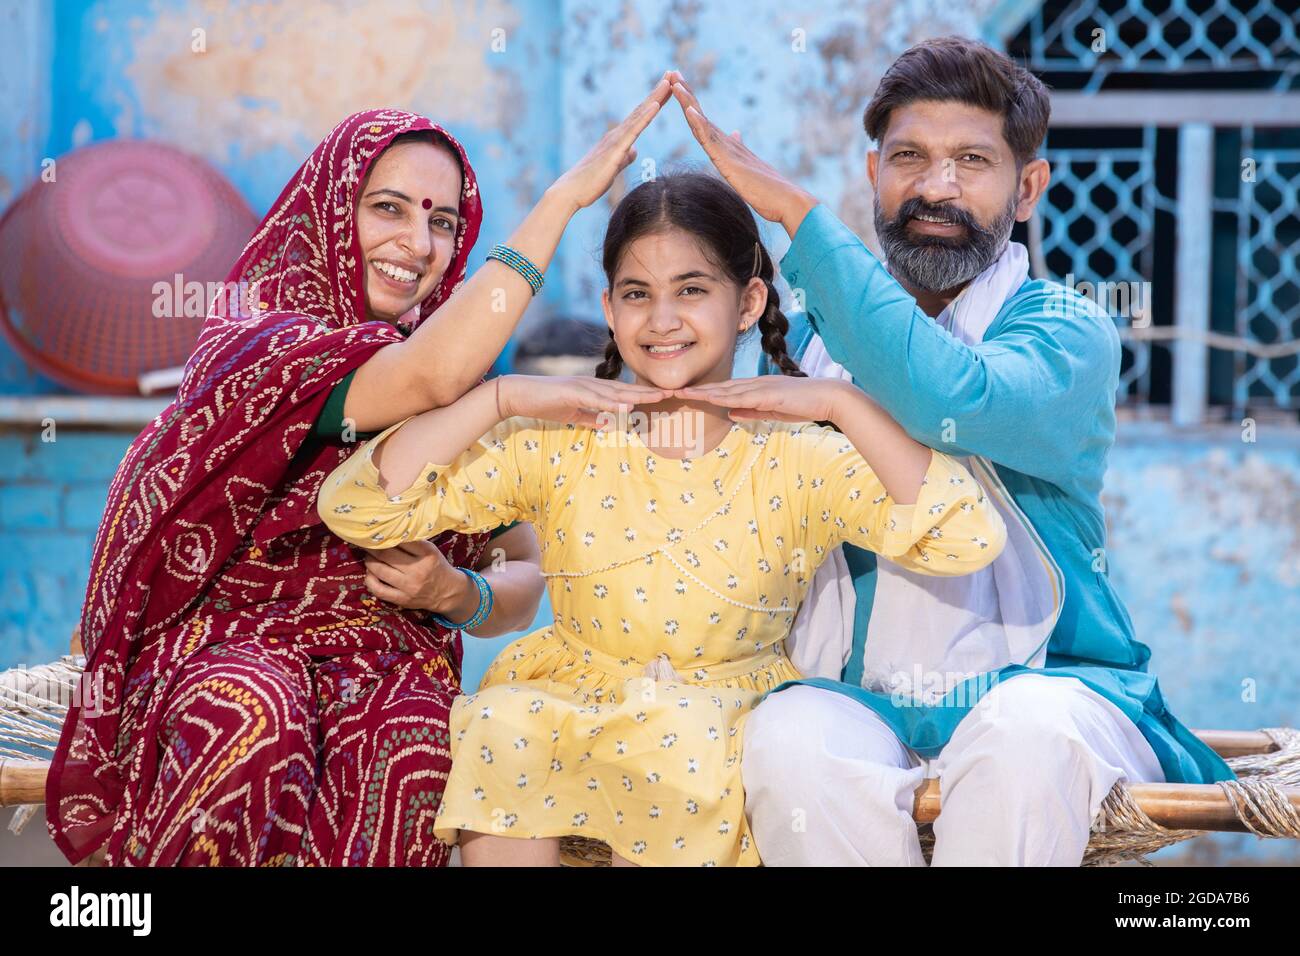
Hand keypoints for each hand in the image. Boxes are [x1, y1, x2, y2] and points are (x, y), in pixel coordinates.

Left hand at [361, 541, 476, 617]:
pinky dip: (369, 580)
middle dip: (372, 547)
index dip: (386, 534)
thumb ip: (412, 542)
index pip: (400, 540)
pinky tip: (370, 574)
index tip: (378, 532)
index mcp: (427, 553)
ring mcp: (409, 586)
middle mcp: (418, 570)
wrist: (448, 592)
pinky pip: (378, 589)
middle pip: (386, 554)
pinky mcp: (403, 599)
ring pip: (379, 571)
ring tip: (369, 556)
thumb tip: (388, 532)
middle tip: (367, 543)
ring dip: (369, 561)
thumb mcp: (431, 550)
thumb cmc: (436, 566)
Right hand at [498, 374, 667, 427]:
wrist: (518, 395)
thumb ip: (590, 418)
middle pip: (626, 390)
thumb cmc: (544, 403)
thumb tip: (606, 425)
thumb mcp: (572, 414)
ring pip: (615, 393)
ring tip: (658, 397)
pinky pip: (594, 399)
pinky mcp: (571, 392)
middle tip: (674, 393)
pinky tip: (625, 408)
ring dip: (637, 396)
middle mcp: (592, 385)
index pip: (624, 394)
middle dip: (650, 392)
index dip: (645, 396)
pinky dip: (611, 404)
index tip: (665, 398)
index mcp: (593, 390)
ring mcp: (582, 386)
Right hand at [548, 75, 671, 213]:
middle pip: (643, 108)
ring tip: (668, 81)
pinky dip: (646, 116)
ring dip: (655, 97)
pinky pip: (634, 129)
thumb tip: (634, 151)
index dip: (657, 100)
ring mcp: (616, 139)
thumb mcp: (615, 167)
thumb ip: (625, 157)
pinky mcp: (615, 149)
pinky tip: (656, 104)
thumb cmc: (591, 182)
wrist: (572, 191)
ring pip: (640, 114)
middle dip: (659, 90)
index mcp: (620, 138)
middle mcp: (618, 134)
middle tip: (673, 72)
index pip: (642, 116)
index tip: (670, 86)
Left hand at [666, 71, 818, 234]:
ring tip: (676, 83)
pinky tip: (689, 110)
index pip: (703, 122)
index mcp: (726, 147)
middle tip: (673, 72)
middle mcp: (727, 143)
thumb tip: (735, 133)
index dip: (690, 104)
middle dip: (686, 94)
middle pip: (700, 115)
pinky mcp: (729, 161)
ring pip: (702, 122)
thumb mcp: (746, 166)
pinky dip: (699, 123)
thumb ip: (738, 149)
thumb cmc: (769, 190)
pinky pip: (710, 140)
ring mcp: (728, 150)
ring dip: (688, 102)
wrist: (786, 200)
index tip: (678, 85)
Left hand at [674, 377, 847, 423]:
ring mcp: (761, 387)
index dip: (704, 392)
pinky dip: (724, 397)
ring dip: (704, 392)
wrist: (827, 397)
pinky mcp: (768, 394)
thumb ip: (750, 412)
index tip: (685, 395)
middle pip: (720, 387)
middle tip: (674, 391)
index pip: (725, 390)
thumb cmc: (803, 405)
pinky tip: (710, 398)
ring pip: (726, 390)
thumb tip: (729, 414)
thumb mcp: (772, 412)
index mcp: (755, 388)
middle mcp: (755, 384)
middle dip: (697, 390)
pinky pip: (741, 396)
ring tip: (683, 393)